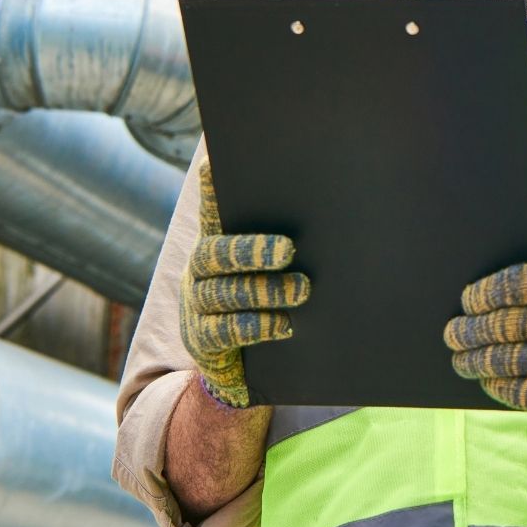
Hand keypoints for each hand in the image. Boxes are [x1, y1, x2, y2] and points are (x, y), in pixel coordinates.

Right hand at [178, 161, 309, 407]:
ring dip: (264, 291)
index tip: (215, 164)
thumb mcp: (277, 268)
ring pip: (221, 293)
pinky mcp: (201, 340)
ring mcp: (197, 305)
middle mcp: (200, 270)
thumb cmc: (270, 299)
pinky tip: (283, 325)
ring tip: (302, 290)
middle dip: (251, 250)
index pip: (212, 211)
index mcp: (218, 243)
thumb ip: (288, 241)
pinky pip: (223, 332)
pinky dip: (255, 326)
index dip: (211, 190)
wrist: (245, 362)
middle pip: (215, 253)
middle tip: (289, 250)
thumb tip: (329, 207)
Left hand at [444, 262, 526, 431]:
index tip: (466, 299)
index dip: (484, 292)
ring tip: (459, 357)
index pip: (518, 282)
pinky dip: (493, 382)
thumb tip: (483, 271)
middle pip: (504, 323)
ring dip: (472, 359)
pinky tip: (485, 377)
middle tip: (452, 332)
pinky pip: (512, 388)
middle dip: (469, 329)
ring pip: (502, 358)